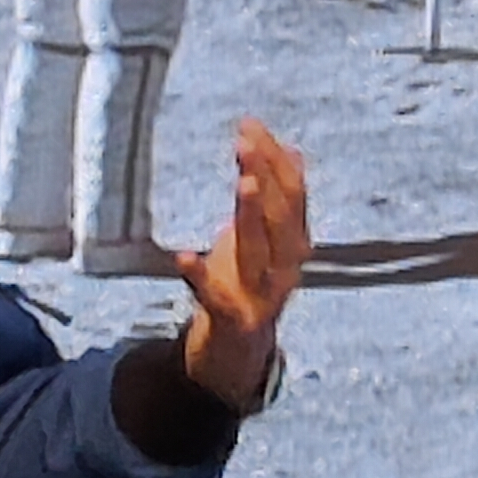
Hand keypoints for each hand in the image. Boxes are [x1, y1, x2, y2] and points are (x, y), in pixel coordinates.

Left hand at [174, 121, 308, 412]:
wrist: (241, 352)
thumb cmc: (249, 284)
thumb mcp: (265, 238)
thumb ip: (276, 197)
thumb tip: (290, 149)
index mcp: (295, 242)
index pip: (292, 192)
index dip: (274, 158)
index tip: (250, 125)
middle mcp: (287, 265)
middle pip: (281, 215)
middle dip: (266, 175)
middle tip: (246, 142)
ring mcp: (265, 294)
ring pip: (261, 249)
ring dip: (254, 215)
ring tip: (243, 183)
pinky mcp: (236, 321)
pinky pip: (218, 297)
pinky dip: (200, 277)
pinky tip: (182, 256)